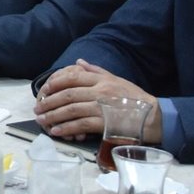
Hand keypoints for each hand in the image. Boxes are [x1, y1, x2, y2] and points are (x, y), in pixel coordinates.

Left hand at [33, 58, 160, 141]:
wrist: (155, 117)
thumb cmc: (136, 99)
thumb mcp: (118, 80)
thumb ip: (96, 71)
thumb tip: (78, 62)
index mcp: (102, 81)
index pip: (72, 77)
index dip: (55, 83)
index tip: (44, 91)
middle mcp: (100, 92)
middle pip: (68, 95)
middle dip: (50, 102)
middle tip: (38, 109)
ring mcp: (102, 108)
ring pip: (71, 110)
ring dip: (53, 116)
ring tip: (42, 121)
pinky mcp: (105, 124)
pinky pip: (80, 125)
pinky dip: (66, 128)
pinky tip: (56, 131)